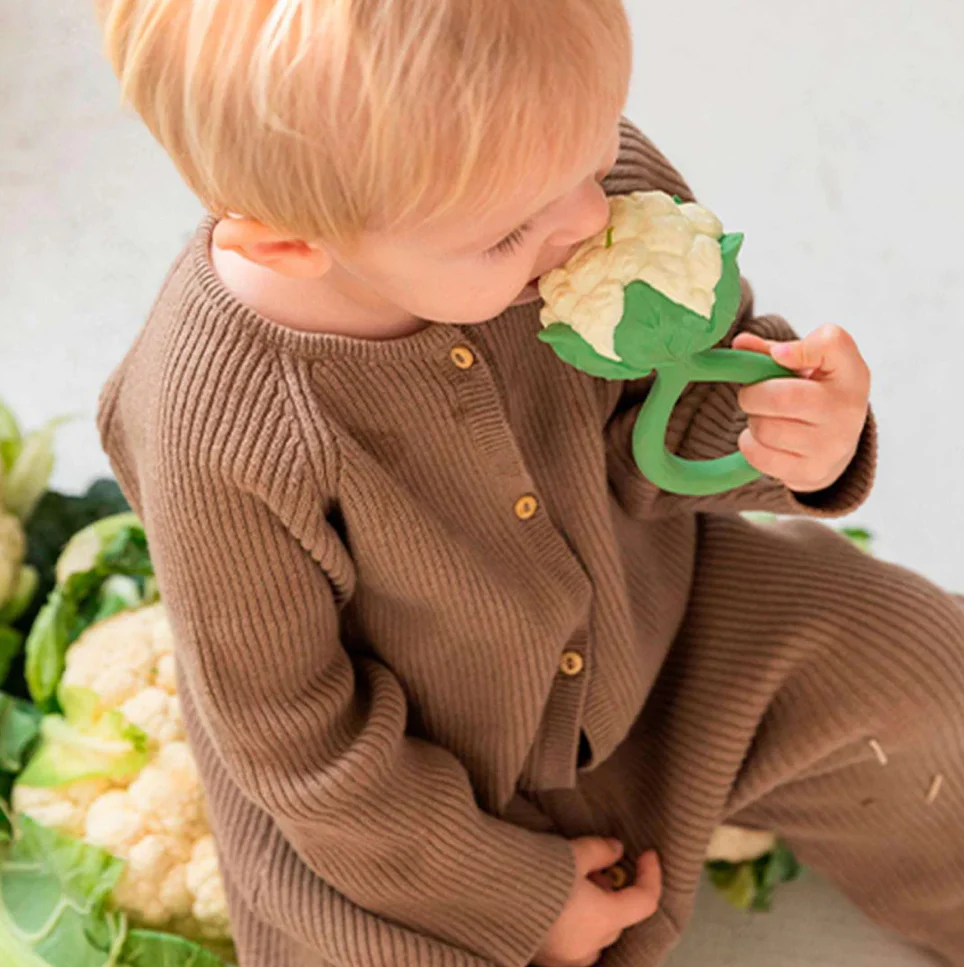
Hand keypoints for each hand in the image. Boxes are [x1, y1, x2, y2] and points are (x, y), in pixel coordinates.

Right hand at [533, 838, 661, 966]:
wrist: (488, 895)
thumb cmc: (532, 874)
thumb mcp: (573, 852)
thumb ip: (600, 850)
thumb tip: (616, 849)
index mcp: (604, 918)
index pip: (645, 901)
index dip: (652, 875)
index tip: (648, 855)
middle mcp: (591, 945)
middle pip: (618, 918)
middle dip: (612, 891)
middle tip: (592, 865)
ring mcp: (569, 958)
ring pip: (597, 934)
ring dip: (595, 911)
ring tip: (571, 884)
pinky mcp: (548, 961)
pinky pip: (574, 945)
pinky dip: (575, 925)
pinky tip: (557, 904)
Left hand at [732, 325, 870, 492]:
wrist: (838, 442)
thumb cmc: (818, 391)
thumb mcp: (810, 364)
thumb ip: (774, 350)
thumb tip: (741, 343)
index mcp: (851, 373)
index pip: (831, 346)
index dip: (799, 348)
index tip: (778, 355)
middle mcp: (847, 410)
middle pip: (777, 397)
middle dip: (752, 394)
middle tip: (755, 395)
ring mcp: (831, 446)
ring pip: (764, 428)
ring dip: (752, 421)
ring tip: (766, 418)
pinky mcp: (811, 472)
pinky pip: (759, 455)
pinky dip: (750, 444)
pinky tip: (764, 439)